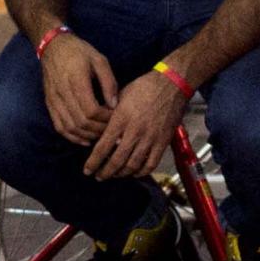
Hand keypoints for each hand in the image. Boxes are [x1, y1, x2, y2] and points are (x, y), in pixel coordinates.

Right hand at [39, 31, 117, 145]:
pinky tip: (85, 138)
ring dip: (87, 135)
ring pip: (70, 128)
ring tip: (100, 134)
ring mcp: (54, 100)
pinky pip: (59, 127)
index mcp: (76, 80)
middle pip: (81, 122)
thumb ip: (109, 82)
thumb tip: (114, 105)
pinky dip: (73, 137)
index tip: (115, 117)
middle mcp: (63, 93)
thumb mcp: (99, 60)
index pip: (91, 110)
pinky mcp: (49, 104)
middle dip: (98, 130)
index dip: (105, 119)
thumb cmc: (79, 51)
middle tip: (111, 129)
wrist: (53, 47)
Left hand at [83, 65, 188, 181]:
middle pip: (117, 160)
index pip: (103, 147)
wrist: (172, 84)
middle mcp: (135, 131)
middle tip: (99, 176)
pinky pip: (151, 163)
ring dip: (121, 174)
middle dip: (105, 172)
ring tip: (114, 175)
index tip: (87, 170)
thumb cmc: (144, 87)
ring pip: (133, 165)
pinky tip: (134, 172)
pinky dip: (141, 172)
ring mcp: (150, 138)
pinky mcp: (163, 141)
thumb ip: (109, 114)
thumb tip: (97, 129)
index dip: (93, 162)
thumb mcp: (120, 95)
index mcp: (121, 118)